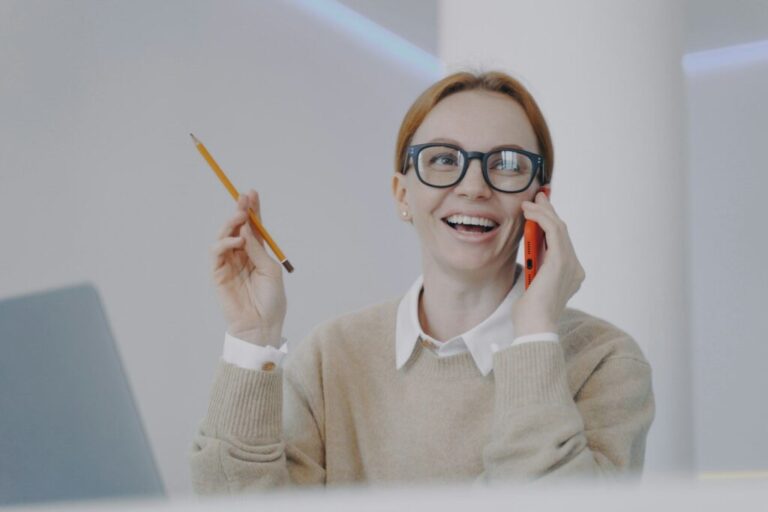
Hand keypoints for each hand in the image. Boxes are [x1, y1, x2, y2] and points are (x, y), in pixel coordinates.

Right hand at [210, 189, 286, 345]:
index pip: (253, 228)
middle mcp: (242, 256)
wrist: (261, 325)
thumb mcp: (270, 270)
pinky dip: (225, 243)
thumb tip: (246, 228)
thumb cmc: (272, 300)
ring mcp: (228, 264)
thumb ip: (257, 249)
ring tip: (241, 218)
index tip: (251, 193)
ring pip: (224, 237)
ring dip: (231, 225)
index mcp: (257, 254)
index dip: (251, 211)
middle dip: (239, 212)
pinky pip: (216, 253)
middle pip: (237, 228)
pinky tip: (237, 241)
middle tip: (243, 200)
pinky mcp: (218, 274)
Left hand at [511, 190, 584, 336]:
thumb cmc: (529, 312)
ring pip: (559, 228)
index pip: (561, 242)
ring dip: (543, 212)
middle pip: (562, 232)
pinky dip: (542, 218)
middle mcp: (575, 268)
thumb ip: (537, 266)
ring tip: (529, 202)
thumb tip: (532, 248)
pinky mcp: (561, 260)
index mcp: (570, 274)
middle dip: (549, 212)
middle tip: (538, 197)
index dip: (551, 224)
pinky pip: (554, 231)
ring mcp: (571, 264)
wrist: (534, 326)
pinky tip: (529, 211)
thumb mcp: (533, 284)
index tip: (539, 210)